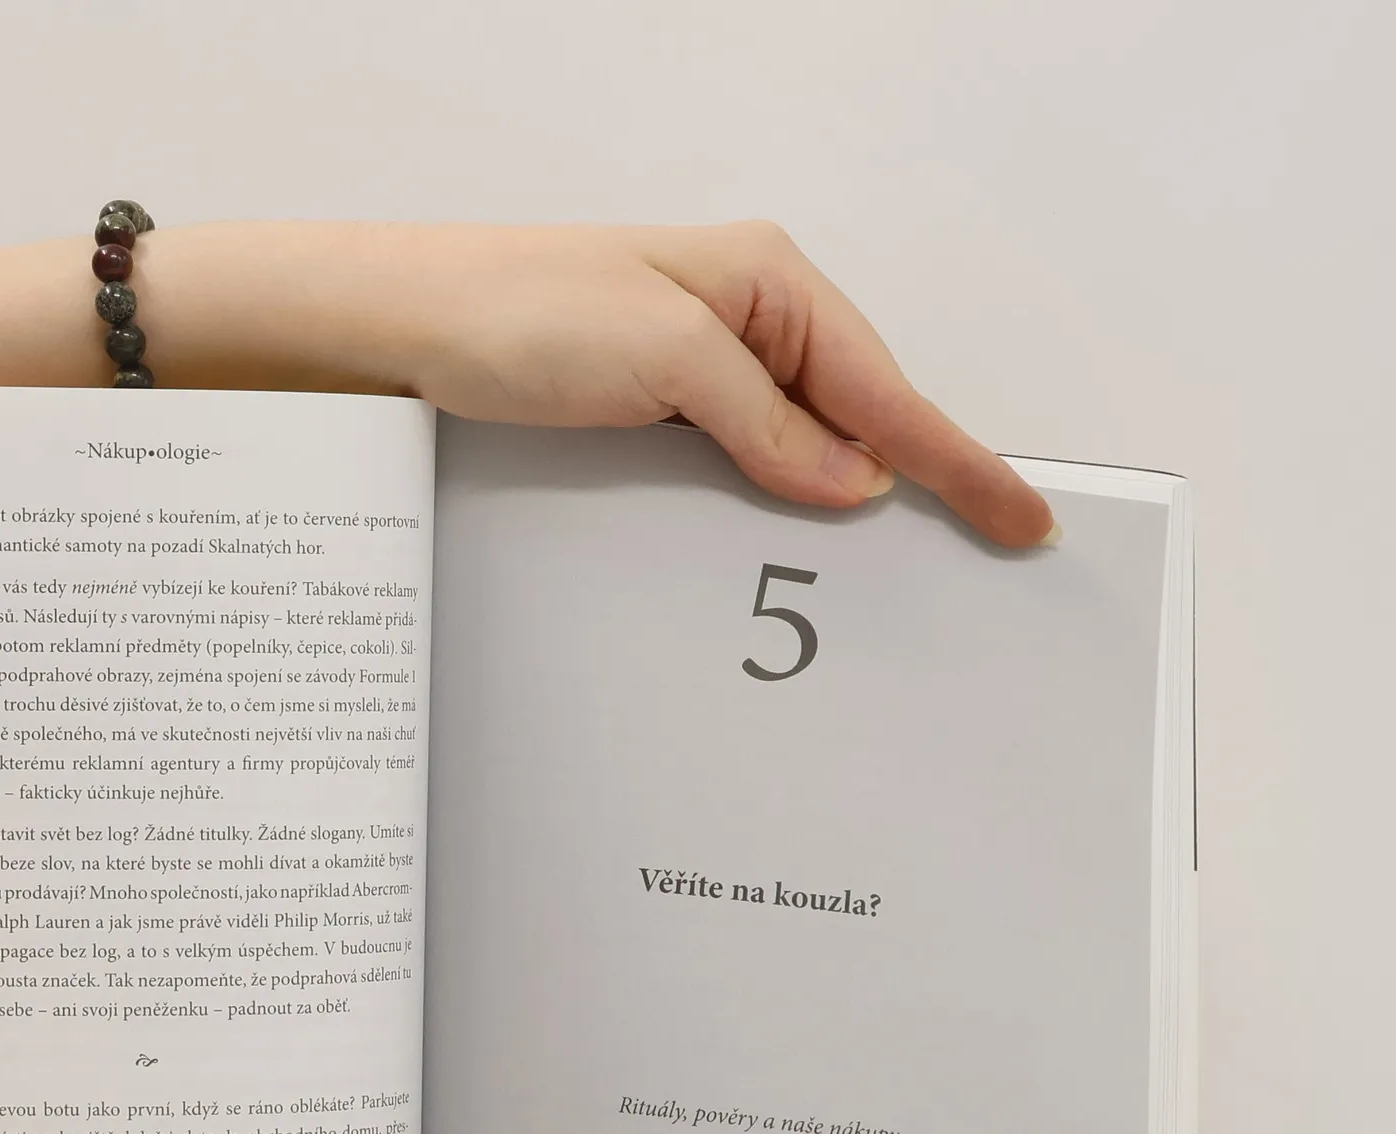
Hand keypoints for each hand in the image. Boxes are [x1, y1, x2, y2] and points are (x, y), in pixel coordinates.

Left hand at [139, 220, 1053, 548]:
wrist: (397, 329)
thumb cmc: (512, 311)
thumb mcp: (659, 360)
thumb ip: (764, 423)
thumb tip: (849, 483)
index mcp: (766, 283)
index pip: (886, 388)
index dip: (957, 458)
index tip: (1019, 515)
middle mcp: (744, 320)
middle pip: (858, 415)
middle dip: (917, 482)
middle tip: (984, 552)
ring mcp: (700, 367)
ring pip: (801, 447)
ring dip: (840, 503)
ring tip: (900, 567)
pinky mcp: (656, 409)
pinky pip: (744, 463)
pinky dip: (774, 503)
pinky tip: (789, 540)